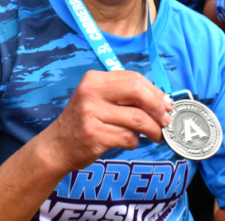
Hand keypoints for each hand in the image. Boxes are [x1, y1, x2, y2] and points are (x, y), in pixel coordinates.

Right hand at [38, 71, 172, 172]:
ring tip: (155, 136)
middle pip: (137, 93)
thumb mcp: (99, 99)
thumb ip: (125, 96)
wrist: (57, 145)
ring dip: (152, 130)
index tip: (167, 104)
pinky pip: (128, 137)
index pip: (134, 79)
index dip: (155, 92)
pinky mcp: (94, 135)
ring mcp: (91, 114)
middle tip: (165, 121)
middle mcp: (91, 92)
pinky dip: (135, 142)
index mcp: (94, 79)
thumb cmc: (85, 121)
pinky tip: (129, 142)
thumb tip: (163, 101)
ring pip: (137, 119)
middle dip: (157, 108)